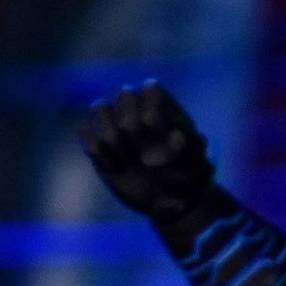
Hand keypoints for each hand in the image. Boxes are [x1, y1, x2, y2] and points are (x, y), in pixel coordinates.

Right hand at [80, 80, 213, 222]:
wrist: (166, 197)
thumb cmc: (187, 177)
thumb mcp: (198, 166)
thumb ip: (193, 149)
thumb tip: (178, 135)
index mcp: (166, 106)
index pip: (151, 88)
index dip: (152, 110)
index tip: (159, 134)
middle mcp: (138, 108)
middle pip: (124, 95)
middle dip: (131, 125)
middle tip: (143, 152)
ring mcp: (116, 123)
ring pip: (100, 107)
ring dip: (112, 136)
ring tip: (127, 160)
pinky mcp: (99, 143)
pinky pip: (86, 133)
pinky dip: (98, 150)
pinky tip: (114, 167)